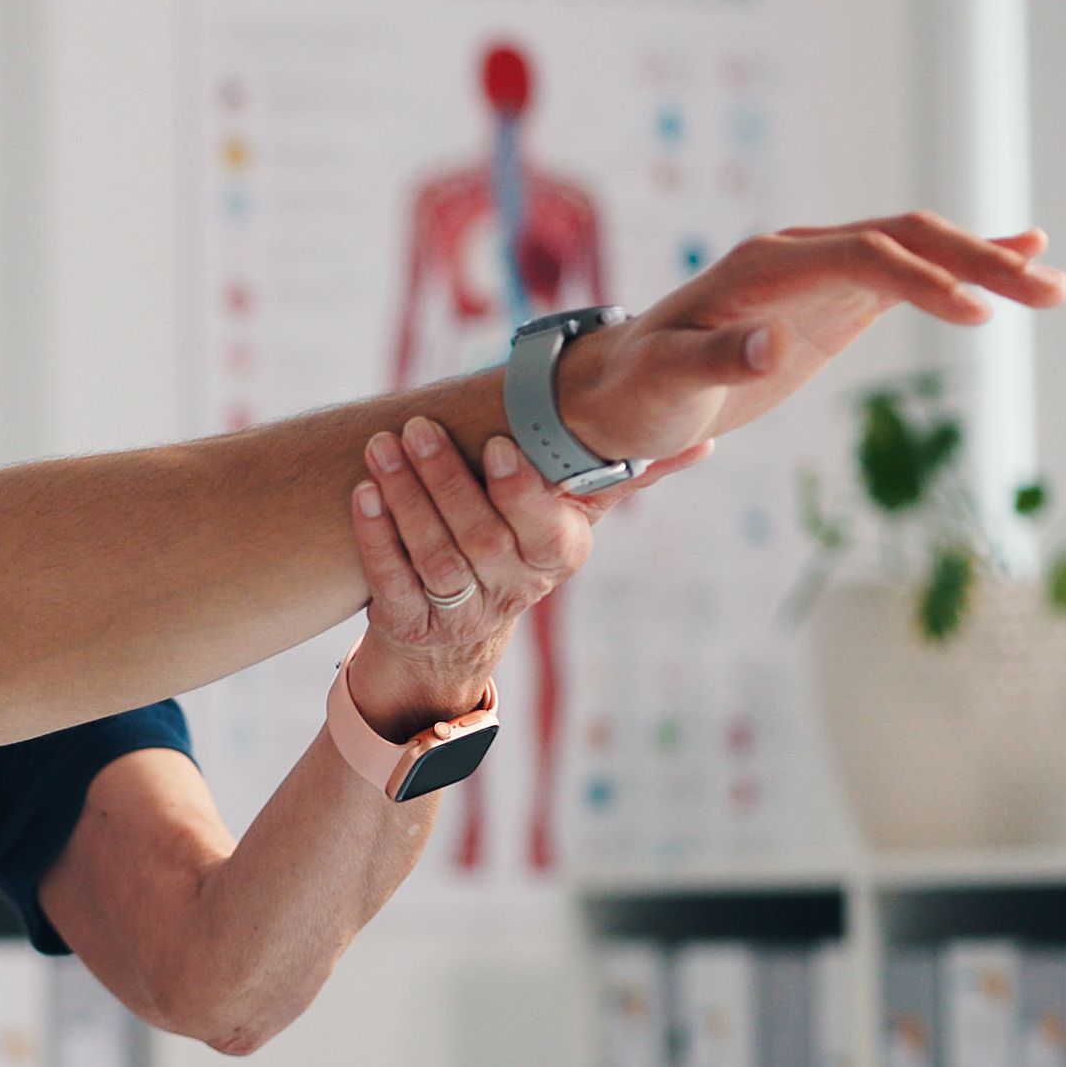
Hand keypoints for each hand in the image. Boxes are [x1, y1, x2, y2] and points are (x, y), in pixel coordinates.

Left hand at [343, 413, 600, 732]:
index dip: (519, 490)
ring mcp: (459, 611)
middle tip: (416, 426)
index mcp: (557, 556)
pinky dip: (374, 536)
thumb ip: (625, 476)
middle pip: (477, 537)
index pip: (541, 528)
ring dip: (404, 499)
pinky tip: (362, 493)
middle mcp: (512, 589)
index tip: (498, 444)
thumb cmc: (521, 550)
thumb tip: (704, 439)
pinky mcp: (410, 623)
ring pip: (432, 556)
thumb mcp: (575, 515)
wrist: (458, 639)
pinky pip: (391, 579)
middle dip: (444, 479)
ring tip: (381, 446)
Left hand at [558, 212, 1065, 470]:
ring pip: (916, 253)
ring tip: (1053, 286)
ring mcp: (820, 276)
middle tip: (1047, 290)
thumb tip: (774, 343)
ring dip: (984, 266)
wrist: (615, 393)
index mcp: (762, 265)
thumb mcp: (665, 382)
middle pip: (903, 241)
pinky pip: (905, 278)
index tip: (975, 312)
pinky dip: (960, 273)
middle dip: (976, 261)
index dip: (919, 279)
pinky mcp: (832, 305)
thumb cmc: (634, 390)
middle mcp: (797, 255)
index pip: (859, 255)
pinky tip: (1016, 267)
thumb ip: (717, 360)